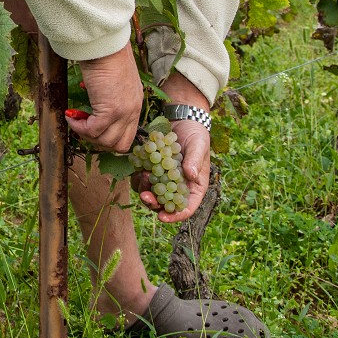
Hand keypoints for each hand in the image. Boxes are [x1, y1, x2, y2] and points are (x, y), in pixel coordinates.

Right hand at [67, 44, 141, 152]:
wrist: (104, 46)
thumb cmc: (106, 56)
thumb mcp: (113, 81)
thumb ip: (110, 95)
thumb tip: (94, 104)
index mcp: (135, 104)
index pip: (127, 135)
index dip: (108, 136)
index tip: (92, 126)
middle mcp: (133, 111)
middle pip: (119, 144)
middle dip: (98, 141)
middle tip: (83, 127)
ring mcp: (123, 112)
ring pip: (105, 141)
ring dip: (86, 134)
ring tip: (75, 119)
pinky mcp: (110, 111)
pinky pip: (93, 130)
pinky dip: (79, 127)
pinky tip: (70, 115)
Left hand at [134, 70, 210, 222]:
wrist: (183, 120)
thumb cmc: (196, 134)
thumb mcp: (198, 145)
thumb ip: (194, 160)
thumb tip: (191, 176)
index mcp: (194, 186)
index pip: (187, 208)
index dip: (175, 216)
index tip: (162, 217)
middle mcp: (178, 186)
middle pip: (165, 204)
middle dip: (154, 204)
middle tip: (145, 196)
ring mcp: (164, 179)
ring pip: (151, 194)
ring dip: (144, 190)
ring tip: (143, 175)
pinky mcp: (152, 169)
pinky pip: (142, 180)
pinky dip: (139, 176)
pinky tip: (139, 167)